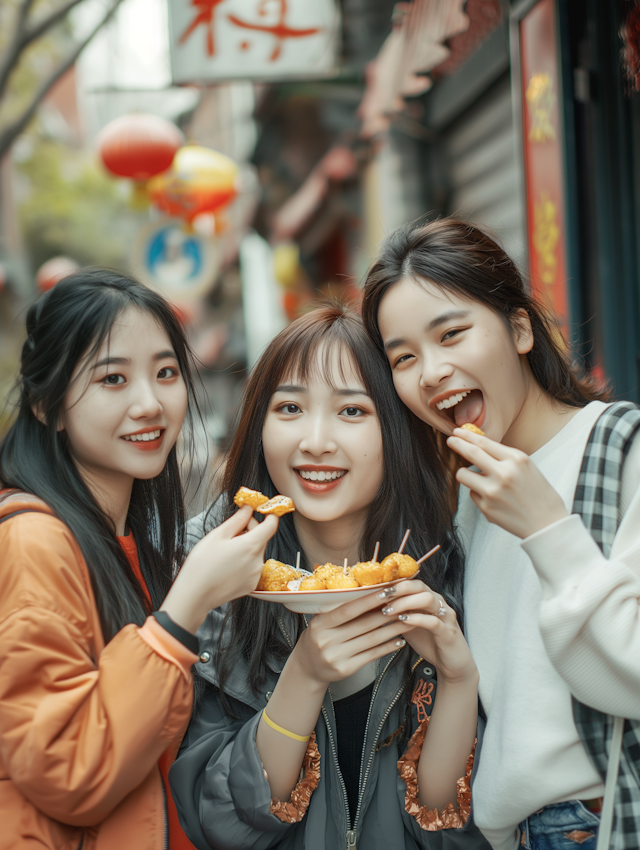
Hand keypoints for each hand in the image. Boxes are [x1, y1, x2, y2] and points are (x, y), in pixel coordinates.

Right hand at [161, 506, 278, 632]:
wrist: (194, 595)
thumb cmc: (201, 565)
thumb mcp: (217, 535)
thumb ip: (237, 520)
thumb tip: (248, 509)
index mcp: (251, 546)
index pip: (272, 524)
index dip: (268, 514)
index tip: (262, 509)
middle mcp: (258, 561)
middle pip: (262, 538)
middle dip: (251, 530)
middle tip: (234, 528)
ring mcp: (255, 575)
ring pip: (257, 552)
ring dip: (247, 546)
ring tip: (226, 549)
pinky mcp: (251, 585)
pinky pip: (253, 566)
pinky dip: (245, 561)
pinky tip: (228, 562)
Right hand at [292, 588, 416, 686]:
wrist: (307, 667)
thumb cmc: (319, 637)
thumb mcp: (322, 622)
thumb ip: (341, 610)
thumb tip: (370, 593)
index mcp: (320, 624)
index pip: (348, 610)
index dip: (369, 601)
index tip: (387, 591)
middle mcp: (327, 640)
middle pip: (363, 625)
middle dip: (387, 613)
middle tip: (405, 604)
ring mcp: (336, 656)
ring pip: (371, 640)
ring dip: (392, 629)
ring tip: (407, 620)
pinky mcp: (346, 669)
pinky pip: (371, 655)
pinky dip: (387, 647)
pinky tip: (399, 640)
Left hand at [380, 581, 476, 684]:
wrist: (451, 663)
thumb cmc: (429, 641)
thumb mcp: (409, 624)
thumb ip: (397, 612)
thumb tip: (372, 606)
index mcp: (428, 598)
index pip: (412, 582)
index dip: (394, 583)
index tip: (376, 588)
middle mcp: (438, 603)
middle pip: (420, 586)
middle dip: (399, 589)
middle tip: (381, 596)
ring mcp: (445, 616)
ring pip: (428, 599)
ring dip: (406, 603)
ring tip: (389, 610)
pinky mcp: (448, 632)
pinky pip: (433, 621)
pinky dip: (417, 619)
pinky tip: (403, 621)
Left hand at [447, 427, 567, 538]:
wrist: (546, 524)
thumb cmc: (538, 494)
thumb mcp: (527, 467)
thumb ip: (504, 457)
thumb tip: (477, 445)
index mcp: (516, 460)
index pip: (484, 442)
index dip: (467, 436)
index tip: (458, 432)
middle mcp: (503, 473)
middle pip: (470, 453)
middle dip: (457, 444)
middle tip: (450, 440)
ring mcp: (492, 491)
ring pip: (463, 474)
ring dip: (466, 473)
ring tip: (477, 478)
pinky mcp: (486, 507)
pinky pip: (472, 493)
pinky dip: (479, 493)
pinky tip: (494, 499)